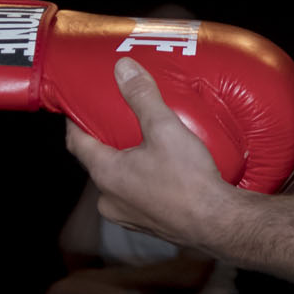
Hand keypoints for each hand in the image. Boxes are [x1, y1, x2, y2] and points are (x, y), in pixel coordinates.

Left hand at [63, 58, 236, 249]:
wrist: (218, 224)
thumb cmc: (188, 178)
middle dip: (105, 141)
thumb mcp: (165, 128)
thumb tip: (122, 67)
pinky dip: (140, 181)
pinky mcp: (146, 226)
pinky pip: (135, 197)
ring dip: (125, 163)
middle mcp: (108, 199)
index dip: (75, 122)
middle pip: (97, 162)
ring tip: (142, 142)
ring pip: (117, 181)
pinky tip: (160, 171)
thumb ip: (142, 96)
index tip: (78, 106)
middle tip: (117, 119)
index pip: (76, 143)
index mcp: (106, 174)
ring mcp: (126, 217)